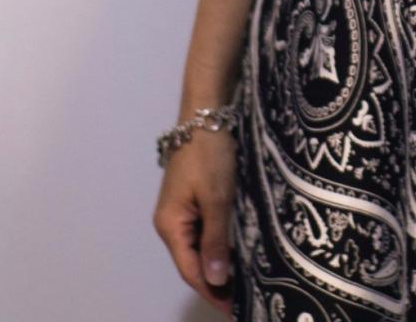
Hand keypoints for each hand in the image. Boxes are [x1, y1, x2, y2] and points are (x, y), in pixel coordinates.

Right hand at [153, 130, 239, 315]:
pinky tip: (238, 250)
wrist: (206, 113)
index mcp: (170, 225)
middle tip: (245, 298)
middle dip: (217, 281)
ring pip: (200, 246)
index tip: (233, 308)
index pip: (190, 269)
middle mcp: (171, 222)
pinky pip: (205, 230)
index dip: (211, 290)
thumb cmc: (210, 154)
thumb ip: (216, 239)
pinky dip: (220, 243)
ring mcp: (181, 210)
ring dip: (220, 263)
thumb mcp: (217, 198)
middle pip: (194, 261)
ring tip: (245, 280)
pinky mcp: (193, 199)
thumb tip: (215, 280)